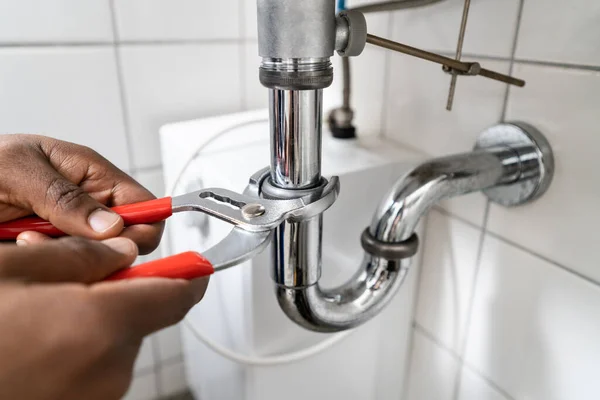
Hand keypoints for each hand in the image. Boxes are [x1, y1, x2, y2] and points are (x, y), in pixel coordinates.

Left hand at [0, 134, 162, 253]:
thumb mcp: (19, 169)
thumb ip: (66, 197)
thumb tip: (113, 226)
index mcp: (91, 175)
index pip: (144, 205)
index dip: (143, 227)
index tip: (120, 244)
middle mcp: (87, 205)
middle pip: (126, 240)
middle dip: (100, 248)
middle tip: (61, 241)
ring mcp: (69, 230)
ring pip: (96, 259)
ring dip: (67, 257)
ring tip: (28, 239)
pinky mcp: (51, 251)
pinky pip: (68, 268)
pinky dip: (49, 266)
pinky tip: (22, 247)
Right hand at [0, 237, 207, 399]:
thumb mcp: (10, 268)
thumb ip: (79, 254)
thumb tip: (120, 249)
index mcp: (101, 326)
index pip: (179, 292)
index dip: (188, 269)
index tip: (193, 258)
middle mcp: (109, 371)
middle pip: (145, 313)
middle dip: (121, 288)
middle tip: (75, 271)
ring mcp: (94, 397)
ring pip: (118, 338)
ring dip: (94, 315)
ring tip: (38, 306)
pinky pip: (95, 364)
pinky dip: (79, 343)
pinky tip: (35, 336)